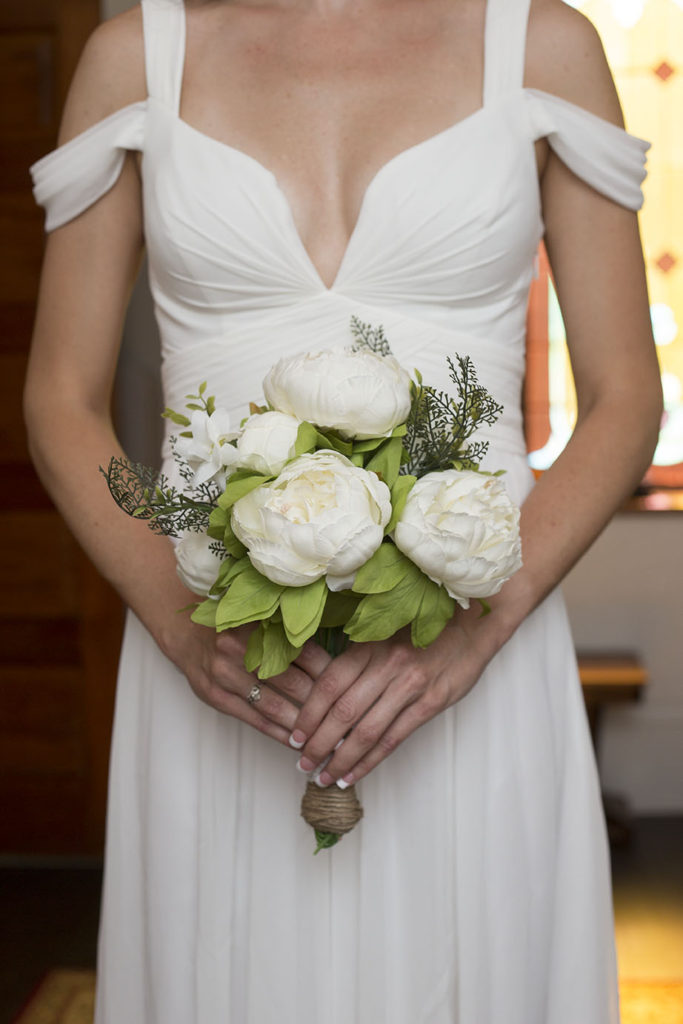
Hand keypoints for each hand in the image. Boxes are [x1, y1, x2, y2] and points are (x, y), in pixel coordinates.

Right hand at [170, 620, 331, 745]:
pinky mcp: (216, 695)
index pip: (305, 653)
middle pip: (292, 681)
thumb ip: (292, 639)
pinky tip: (296, 743)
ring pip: (274, 705)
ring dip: (302, 726)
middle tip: (347, 721)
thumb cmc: (235, 629)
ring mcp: (225, 673)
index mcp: (260, 625)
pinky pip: (254, 719)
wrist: (187, 634)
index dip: (331, 675)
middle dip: (322, 705)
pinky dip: (278, 733)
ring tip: (327, 740)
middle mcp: (241, 647)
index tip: (353, 691)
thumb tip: (338, 665)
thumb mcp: (262, 623)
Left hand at [289, 606, 496, 786]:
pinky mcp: (431, 702)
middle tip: (302, 763)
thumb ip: (359, 654)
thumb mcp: (386, 629)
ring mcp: (410, 686)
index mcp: (370, 645)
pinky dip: (371, 760)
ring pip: (366, 731)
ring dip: (341, 759)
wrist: (473, 621)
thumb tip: (321, 682)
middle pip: (342, 711)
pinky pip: (394, 738)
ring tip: (324, 777)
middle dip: (318, 742)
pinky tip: (354, 774)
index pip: (329, 684)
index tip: (295, 734)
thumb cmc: (425, 625)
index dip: (309, 713)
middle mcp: (387, 665)